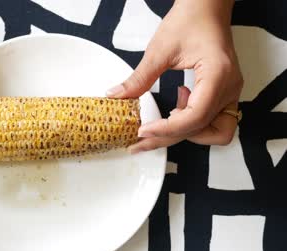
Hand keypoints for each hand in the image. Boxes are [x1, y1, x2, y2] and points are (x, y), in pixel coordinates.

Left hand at [107, 0, 242, 152]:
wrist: (206, 7)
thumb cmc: (189, 20)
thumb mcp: (159, 50)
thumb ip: (139, 78)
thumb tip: (117, 96)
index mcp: (217, 75)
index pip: (194, 117)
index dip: (166, 129)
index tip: (142, 131)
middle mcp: (229, 88)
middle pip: (201, 129)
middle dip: (168, 138)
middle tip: (140, 141)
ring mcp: (230, 92)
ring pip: (214, 132)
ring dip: (187, 133)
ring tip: (166, 117)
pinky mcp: (224, 93)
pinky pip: (213, 121)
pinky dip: (193, 122)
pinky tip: (178, 104)